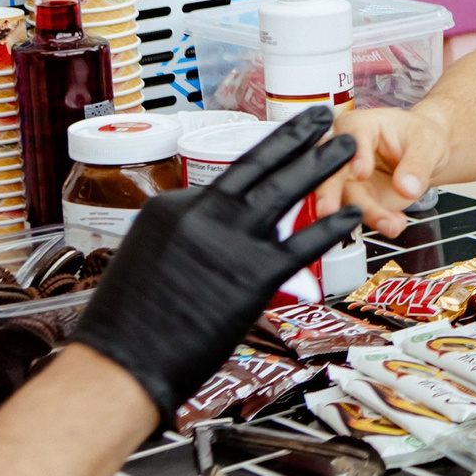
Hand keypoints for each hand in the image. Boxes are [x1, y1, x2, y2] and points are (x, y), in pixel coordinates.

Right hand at [70, 109, 362, 424]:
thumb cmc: (128, 323)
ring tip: (349, 144)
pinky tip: (354, 214)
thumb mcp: (146, 256)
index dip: (262, 165)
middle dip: (296, 137)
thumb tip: (208, 237)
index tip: (286, 147)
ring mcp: (230, 241)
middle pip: (258, 166)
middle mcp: (201, 214)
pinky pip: (303, 244)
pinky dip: (332, 226)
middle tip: (326, 114)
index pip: (225, 181)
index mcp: (172, 207)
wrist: (121, 361)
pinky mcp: (254, 275)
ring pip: (285, 191)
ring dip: (322, 164)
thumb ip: (184, 238)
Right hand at [319, 104, 452, 234]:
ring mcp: (346, 178)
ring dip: (366, 214)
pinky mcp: (355, 199)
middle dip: (330, 192)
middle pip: (332, 170)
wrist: (424, 155)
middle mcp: (345, 151)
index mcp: (359, 125)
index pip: (350, 136)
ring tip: (391, 224)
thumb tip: (406, 187)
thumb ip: (417, 164)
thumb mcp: (428, 144)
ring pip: (344, 198)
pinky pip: (358, 214)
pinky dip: (376, 222)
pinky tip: (394, 224)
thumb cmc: (420, 138)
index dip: (355, 155)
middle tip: (330, 211)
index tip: (361, 173)